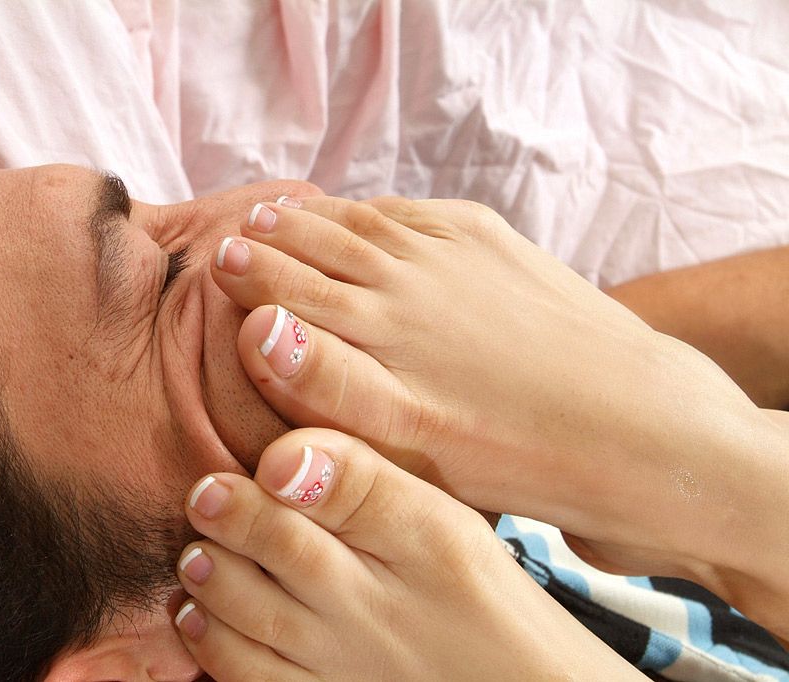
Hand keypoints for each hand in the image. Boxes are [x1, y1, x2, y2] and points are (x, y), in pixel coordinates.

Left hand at [173, 428, 642, 679]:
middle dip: (232, 516)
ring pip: (257, 615)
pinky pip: (253, 678)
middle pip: (289, 550)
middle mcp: (384, 603)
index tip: (258, 460)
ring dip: (212, 579)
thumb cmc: (475, 596)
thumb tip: (283, 455)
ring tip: (196, 555)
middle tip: (204, 495)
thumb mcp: (444, 523)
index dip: (286, 468)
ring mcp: (349, 661)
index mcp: (426, 540)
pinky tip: (196, 615)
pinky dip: (213, 645)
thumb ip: (367, 481)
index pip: (346, 489)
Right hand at [209, 196, 786, 620]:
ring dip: (324, 216)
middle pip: (325, 243)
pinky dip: (386, 208)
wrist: (637, 425)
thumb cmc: (514, 453)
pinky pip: (423, 212)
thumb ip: (328, 381)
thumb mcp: (409, 438)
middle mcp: (410, 276)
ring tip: (292, 211)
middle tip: (245, 227)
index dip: (252, 273)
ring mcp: (457, 253)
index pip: (294, 284)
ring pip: (369, 222)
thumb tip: (260, 328)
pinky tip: (377, 211)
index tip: (219, 260)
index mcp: (381, 324)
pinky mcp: (499, 244)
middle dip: (278, 234)